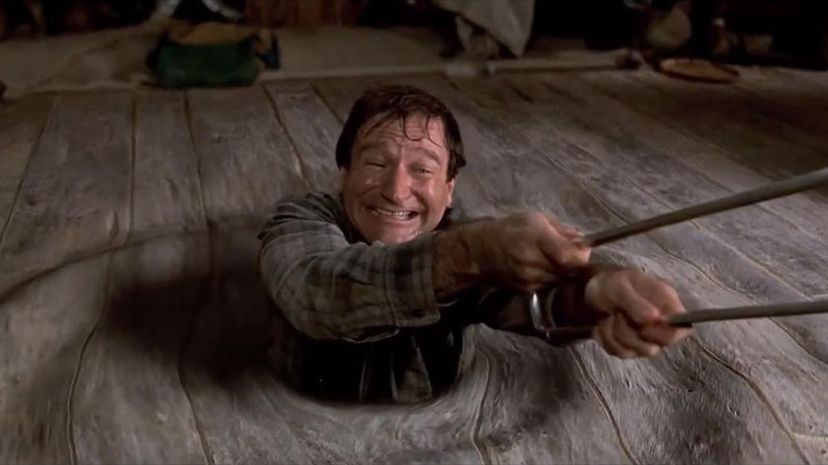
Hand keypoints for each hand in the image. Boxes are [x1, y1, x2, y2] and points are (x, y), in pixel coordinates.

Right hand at [472, 212, 589, 291]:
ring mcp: (529, 278)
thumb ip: (561, 229)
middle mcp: (532, 261)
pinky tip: (547, 269)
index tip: (583, 248)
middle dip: (576, 263)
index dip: (582, 254)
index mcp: (535, 237)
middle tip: (572, 255)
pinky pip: (550, 286)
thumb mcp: (536, 218)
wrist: (482, 252)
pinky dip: (553, 279)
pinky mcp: (527, 290)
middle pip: (569, 271)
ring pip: (561, 280)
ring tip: (559, 261)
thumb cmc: (511, 229)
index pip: (569, 256)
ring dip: (565, 272)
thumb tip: (582, 240)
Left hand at [585, 269, 691, 357]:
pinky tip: (604, 324)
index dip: (664, 334)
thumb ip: (635, 302)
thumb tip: (654, 319)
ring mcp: (647, 338)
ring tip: (610, 316)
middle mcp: (662, 325)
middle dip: (629, 333)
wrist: (595, 290)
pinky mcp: (631, 347)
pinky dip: (606, 339)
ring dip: (616, 335)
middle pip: (656, 347)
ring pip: (636, 352)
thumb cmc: (613, 283)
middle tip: (618, 314)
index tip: (642, 326)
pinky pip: (620, 353)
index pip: (683, 329)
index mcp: (667, 304)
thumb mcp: (619, 286)